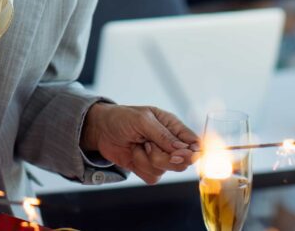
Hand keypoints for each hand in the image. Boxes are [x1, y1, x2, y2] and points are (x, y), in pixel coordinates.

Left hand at [80, 103, 198, 183]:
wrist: (100, 130)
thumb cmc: (122, 118)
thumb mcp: (142, 120)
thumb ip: (163, 134)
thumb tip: (182, 148)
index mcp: (173, 126)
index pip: (194, 142)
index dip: (192, 151)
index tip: (179, 153)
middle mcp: (169, 143)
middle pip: (183, 161)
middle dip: (164, 156)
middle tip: (149, 145)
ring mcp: (159, 157)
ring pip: (166, 170)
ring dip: (147, 159)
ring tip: (138, 145)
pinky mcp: (147, 168)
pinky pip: (153, 177)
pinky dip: (141, 167)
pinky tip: (133, 154)